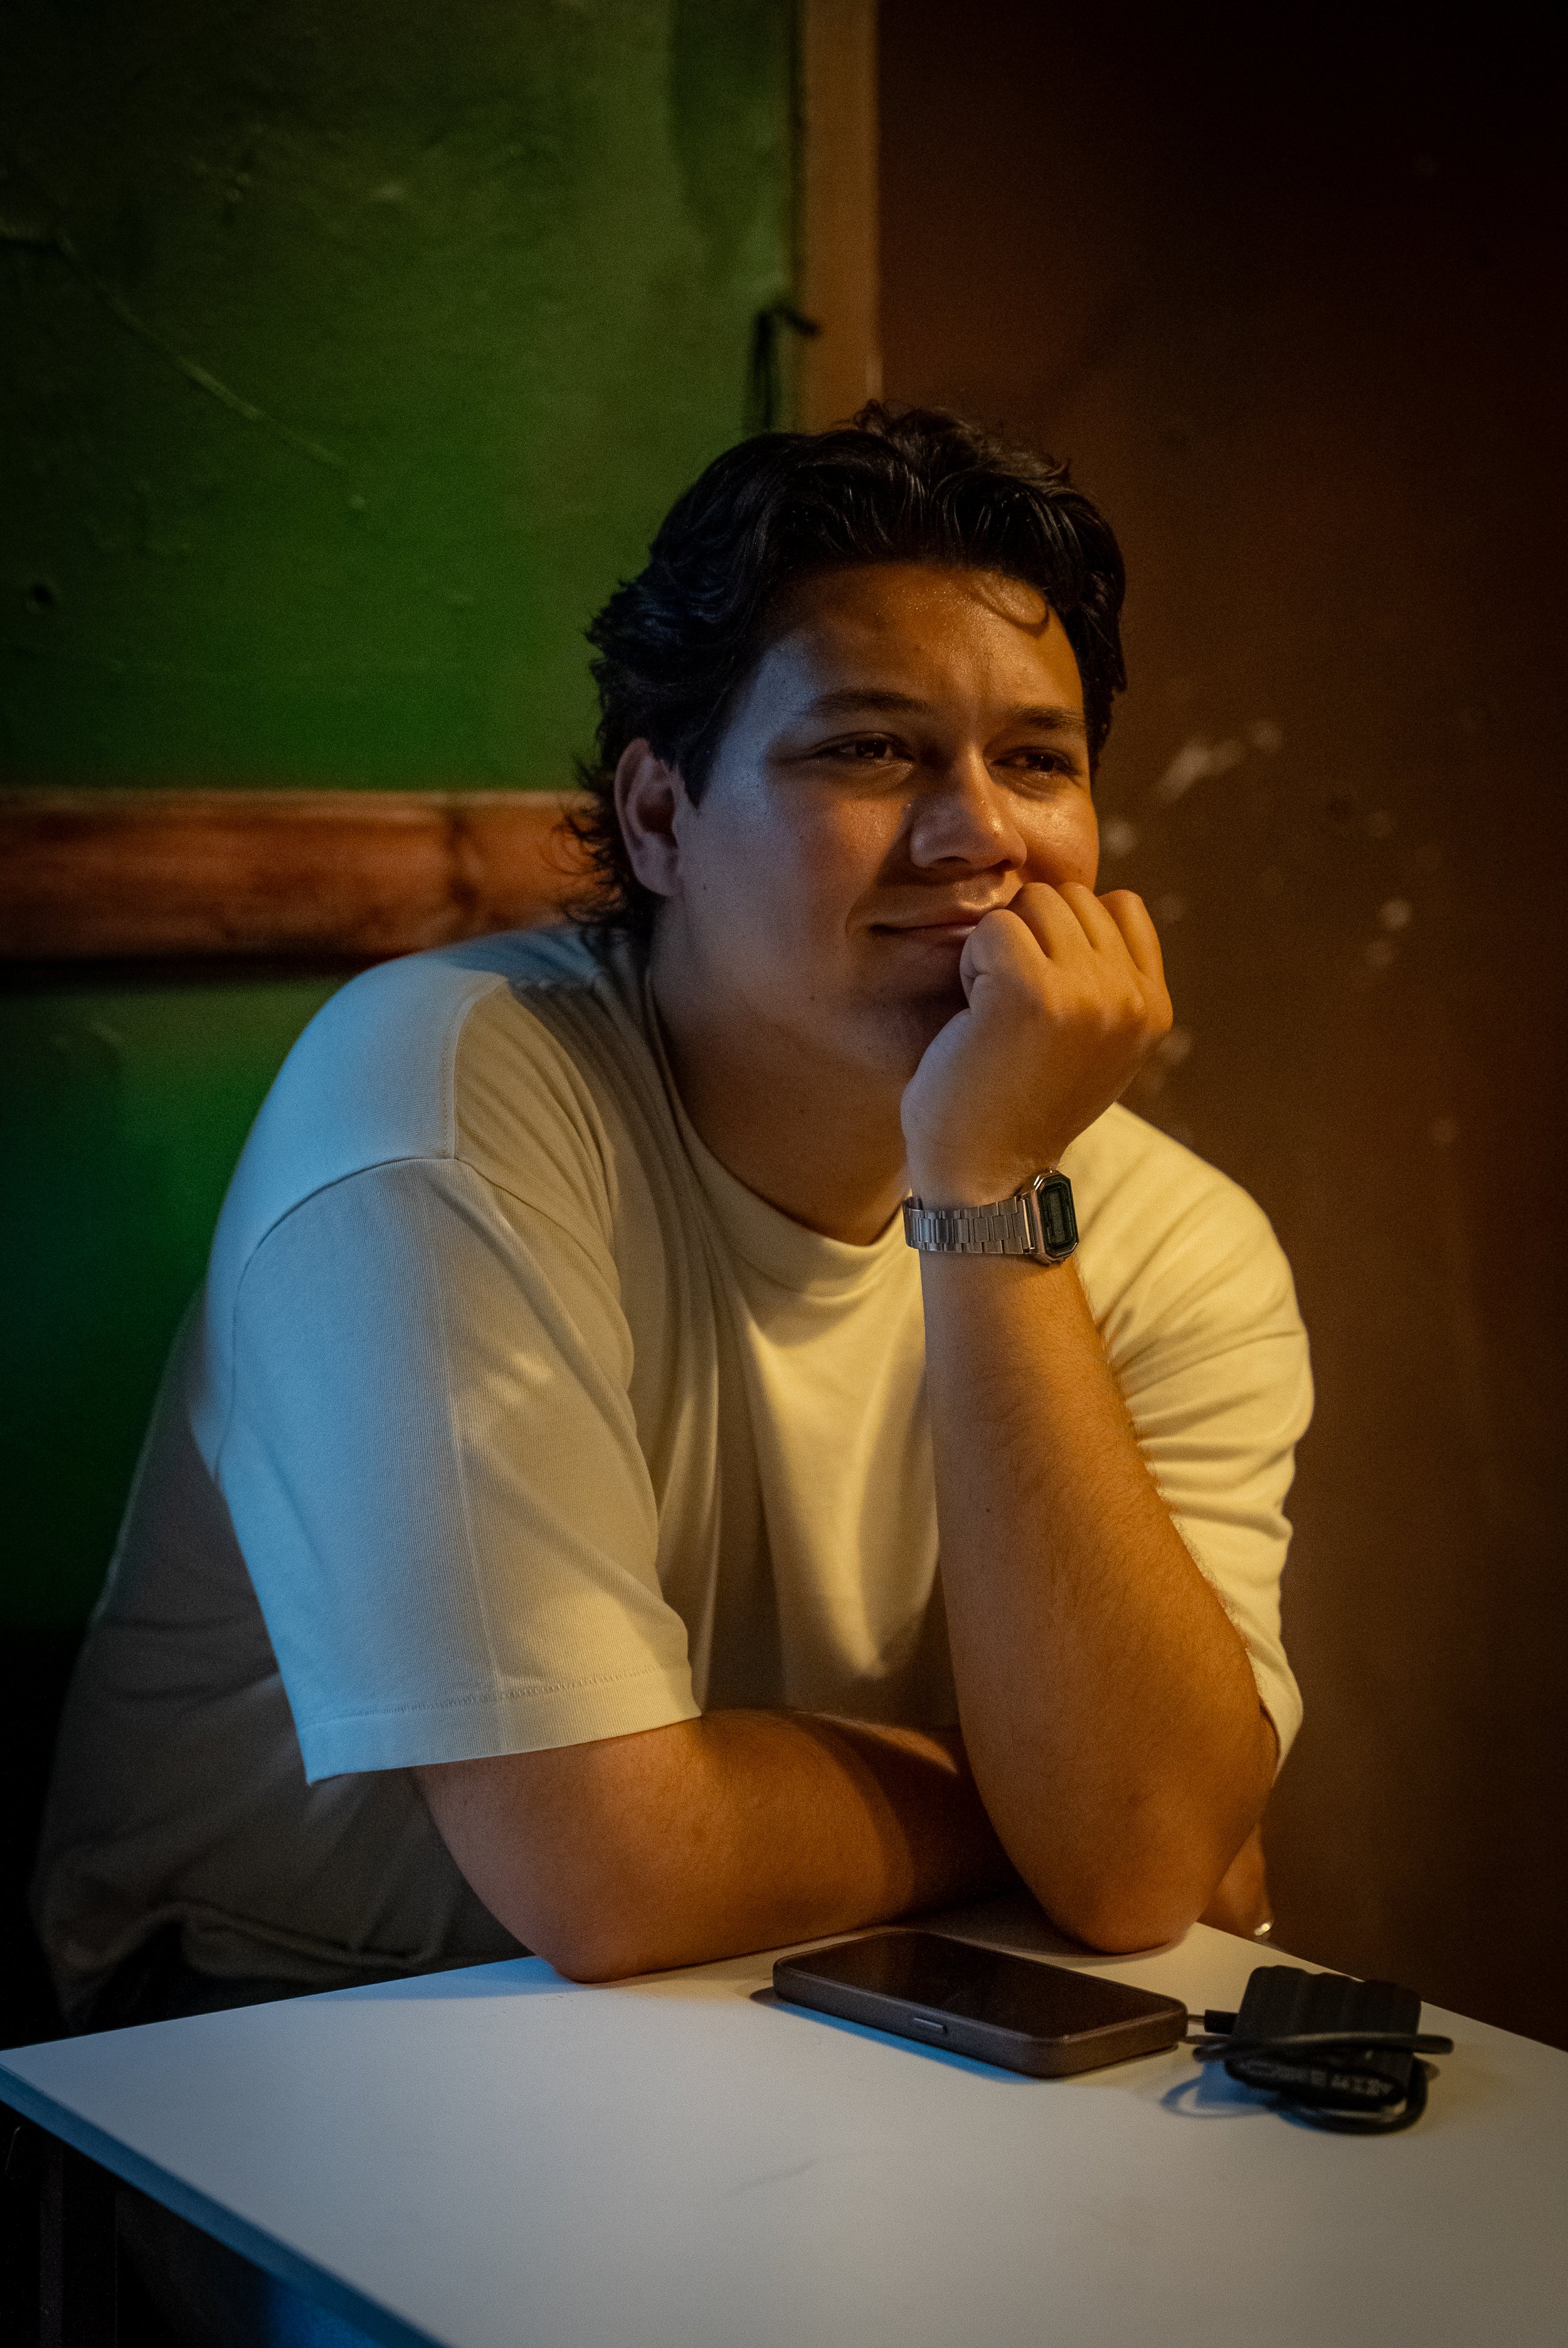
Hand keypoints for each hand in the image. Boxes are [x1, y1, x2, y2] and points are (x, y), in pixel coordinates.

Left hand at [900, 883, 1171, 1203]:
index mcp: (1154, 1007)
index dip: (1065, 935)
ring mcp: (1089, 992)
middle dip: (1028, 938)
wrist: (985, 1180)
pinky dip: (970, 964)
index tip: (1042, 999)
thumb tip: (1079, 899)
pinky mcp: (1033, 991)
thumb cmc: (1016, 1105)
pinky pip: (993, 926)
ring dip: (998, 948)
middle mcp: (1132, 997)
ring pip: (1031, 902)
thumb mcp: (1089, 1042)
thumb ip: (1103, 979)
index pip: (1119, 905)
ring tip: (994, 1014)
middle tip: (1010, 1013)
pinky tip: (974, 1017)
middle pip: (1069, 895)